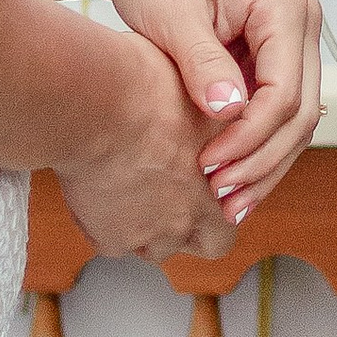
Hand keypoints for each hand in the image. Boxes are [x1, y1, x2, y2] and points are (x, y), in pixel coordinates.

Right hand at [56, 29, 238, 261]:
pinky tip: (103, 189)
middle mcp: (184, 220)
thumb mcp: (211, 101)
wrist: (97, 103)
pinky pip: (111, 240)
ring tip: (135, 186)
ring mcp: (145, 232)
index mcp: (218, 191)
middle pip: (194, 244)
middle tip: (171, 194)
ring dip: (147, 225)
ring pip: (151, 246)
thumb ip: (231, 125)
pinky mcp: (108, 235)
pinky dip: (108, 222)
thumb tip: (239, 121)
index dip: (217, 211)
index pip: (227, 228)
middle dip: (186, 227)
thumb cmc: (151, 90)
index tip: (203, 192)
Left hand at [94, 0, 323, 228]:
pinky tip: (230, 179)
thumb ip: (203, 64)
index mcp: (284, 5)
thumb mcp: (172, 16)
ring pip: (295, 120)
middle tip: (222, 200)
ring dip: (264, 163)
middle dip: (263, 161)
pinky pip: (276, 112)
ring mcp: (291, 41)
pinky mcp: (271, 58)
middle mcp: (300, 22)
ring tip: (228, 204)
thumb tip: (231, 112)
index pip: (285, 91)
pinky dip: (256, 146)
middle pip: (301, 111)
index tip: (208, 166)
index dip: (251, 138)